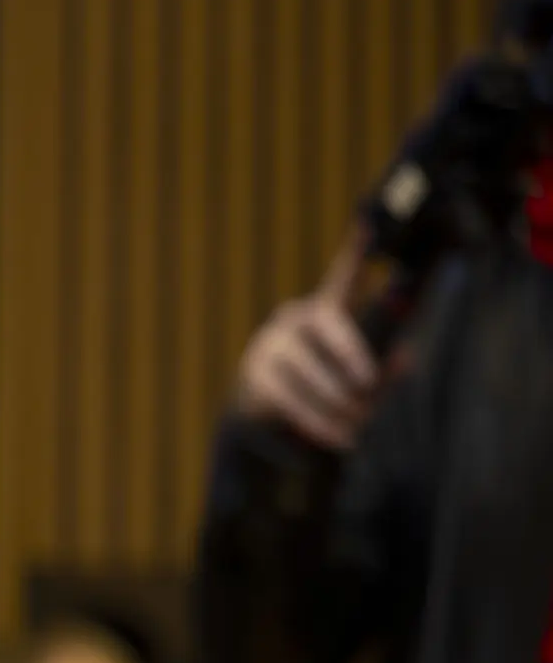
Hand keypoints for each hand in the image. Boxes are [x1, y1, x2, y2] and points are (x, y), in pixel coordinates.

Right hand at [231, 238, 380, 449]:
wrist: (258, 413)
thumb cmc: (319, 386)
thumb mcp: (351, 374)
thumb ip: (383, 367)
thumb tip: (406, 359)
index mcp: (321, 310)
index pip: (341, 278)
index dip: (355, 252)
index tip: (368, 224)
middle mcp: (292, 319)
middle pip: (329, 328)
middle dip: (355, 360)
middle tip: (369, 389)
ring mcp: (269, 348)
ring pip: (310, 371)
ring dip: (340, 402)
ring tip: (360, 425)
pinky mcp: (256, 380)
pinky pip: (292, 401)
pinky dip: (320, 423)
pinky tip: (341, 438)